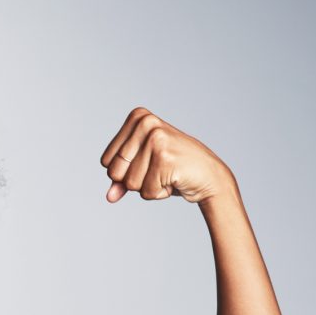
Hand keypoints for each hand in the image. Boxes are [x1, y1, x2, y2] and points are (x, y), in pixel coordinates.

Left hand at [99, 107, 233, 203]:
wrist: (209, 176)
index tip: (147, 162)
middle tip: (158, 170)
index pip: (105, 161)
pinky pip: (146, 191)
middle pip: (114, 172)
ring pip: (129, 183)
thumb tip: (110, 196)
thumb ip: (121, 180)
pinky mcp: (165, 158)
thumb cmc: (173, 169)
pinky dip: (159, 192)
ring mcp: (156, 139)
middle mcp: (146, 123)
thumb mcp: (142, 169)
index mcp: (137, 117)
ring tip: (167, 174)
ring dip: (148, 187)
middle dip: (134, 181)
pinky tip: (174, 180)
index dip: (123, 172)